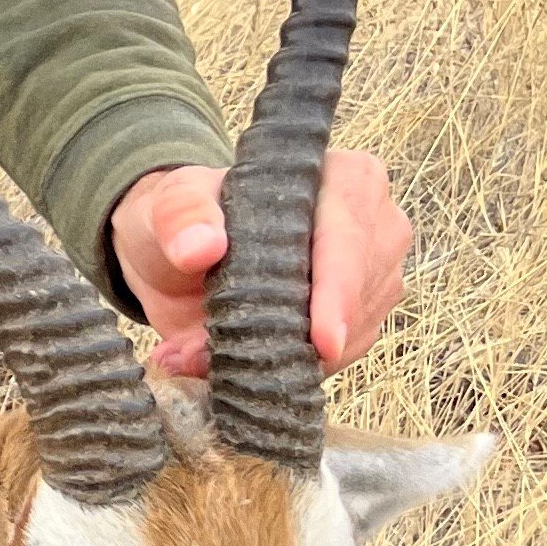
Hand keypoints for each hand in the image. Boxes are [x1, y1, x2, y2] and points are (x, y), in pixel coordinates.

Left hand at [110, 151, 412, 380]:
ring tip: (216, 353)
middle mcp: (374, 223)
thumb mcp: (171, 204)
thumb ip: (181, 217)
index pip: (349, 235)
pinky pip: (343, 356)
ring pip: (356, 331)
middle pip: (363, 290)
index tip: (323, 341)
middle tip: (238, 358)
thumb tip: (200, 247)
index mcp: (344, 177)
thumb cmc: (187, 217)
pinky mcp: (362, 318)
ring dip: (293, 355)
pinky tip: (245, 363)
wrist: (176, 256)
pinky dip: (293, 368)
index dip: (339, 290)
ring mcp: (375, 273)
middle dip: (307, 333)